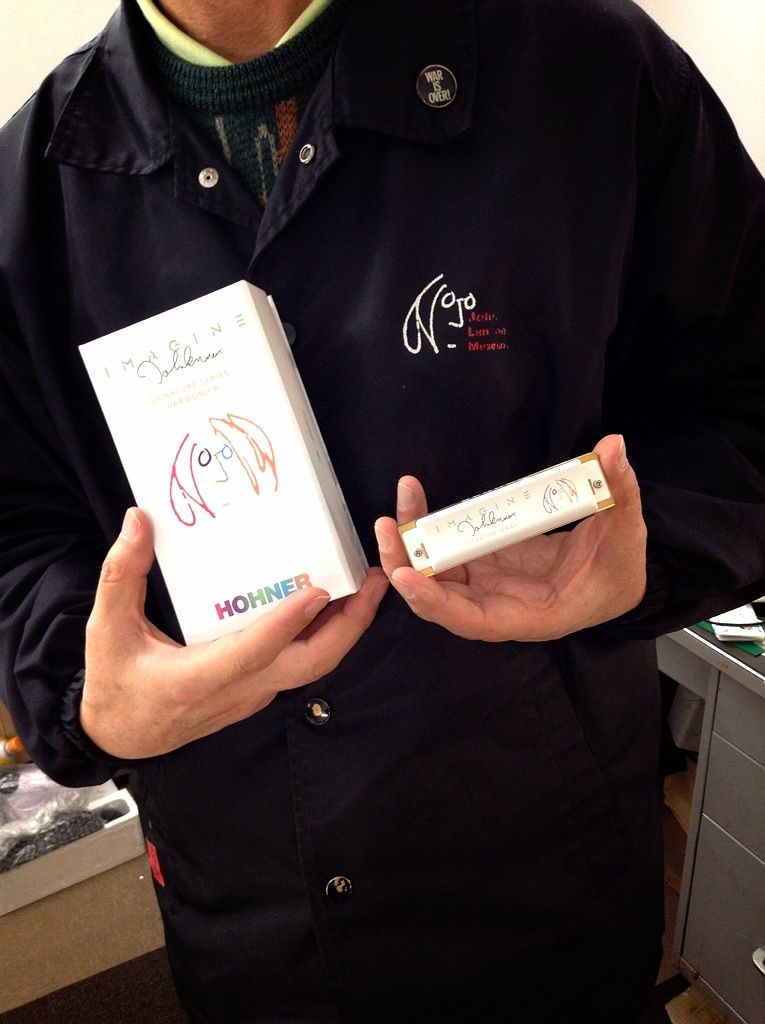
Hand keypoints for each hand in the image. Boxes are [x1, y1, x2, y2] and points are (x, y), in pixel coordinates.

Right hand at [82, 508, 387, 757]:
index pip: (254, 650)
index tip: (318, 591)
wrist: (123, 735)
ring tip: (368, 586)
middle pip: (309, 664)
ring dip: (346, 628)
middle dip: (349, 624)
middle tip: (374, 581)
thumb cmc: (116, 683)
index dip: (287, 622)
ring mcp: (254, 694)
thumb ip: (121, 574)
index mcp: (199, 677)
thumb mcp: (106, 628)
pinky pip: (302, 665)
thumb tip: (138, 520)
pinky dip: (326, 636)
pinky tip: (334, 605)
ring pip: (313, 666)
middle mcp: (238, 690)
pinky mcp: (259, 692)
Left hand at [374, 434, 645, 641]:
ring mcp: (488, 585)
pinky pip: (446, 551)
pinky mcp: (484, 564)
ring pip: (436, 574)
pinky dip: (427, 532)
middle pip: (439, 599)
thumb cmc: (621, 568)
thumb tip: (613, 447)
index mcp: (531, 616)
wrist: (615, 576)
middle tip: (387, 529)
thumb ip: (619, 491)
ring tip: (395, 509)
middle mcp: (499, 607)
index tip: (406, 577)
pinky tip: (412, 503)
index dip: (437, 603)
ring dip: (410, 545)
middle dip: (407, 568)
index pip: (474, 620)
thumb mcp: (627, 532)